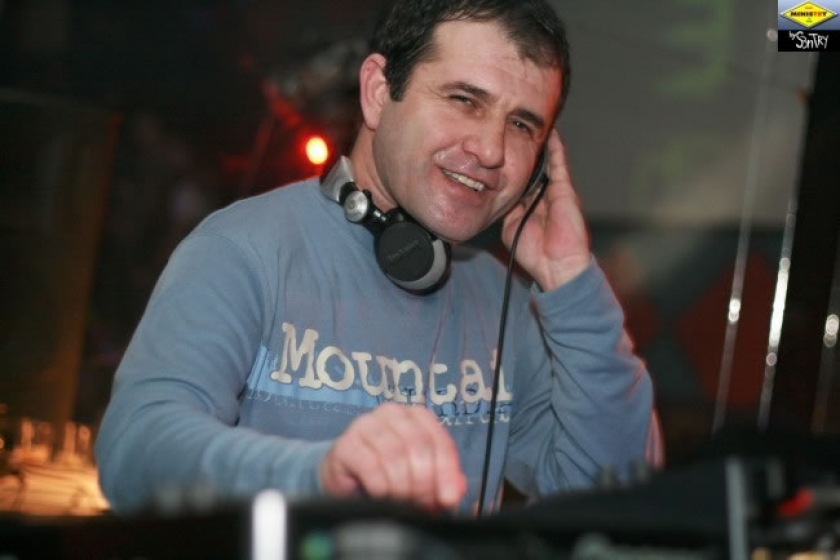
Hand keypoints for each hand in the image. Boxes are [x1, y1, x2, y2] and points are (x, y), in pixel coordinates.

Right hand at [319, 402, 467, 510]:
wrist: (348, 480)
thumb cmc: (389, 474)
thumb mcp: (421, 477)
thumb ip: (444, 481)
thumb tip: (457, 491)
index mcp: (416, 415)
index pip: (438, 439)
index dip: (446, 470)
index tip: (448, 498)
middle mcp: (391, 413)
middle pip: (417, 445)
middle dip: (424, 481)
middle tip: (422, 504)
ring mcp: (366, 425)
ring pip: (394, 454)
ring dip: (401, 485)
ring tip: (401, 502)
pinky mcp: (346, 443)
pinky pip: (370, 465)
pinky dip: (380, 486)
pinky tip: (381, 495)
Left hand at [501, 129, 590, 291]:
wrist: (556, 266)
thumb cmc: (534, 253)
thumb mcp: (511, 228)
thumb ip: (507, 210)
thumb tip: (499, 196)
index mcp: (530, 204)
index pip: (519, 180)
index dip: (511, 167)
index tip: (500, 152)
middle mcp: (543, 195)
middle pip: (532, 167)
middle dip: (525, 151)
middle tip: (514, 130)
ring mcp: (555, 191)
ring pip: (546, 162)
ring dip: (540, 146)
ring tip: (533, 125)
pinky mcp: (565, 190)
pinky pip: (560, 165)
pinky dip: (556, 149)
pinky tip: (551, 134)